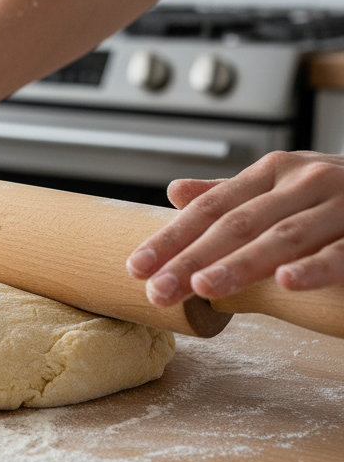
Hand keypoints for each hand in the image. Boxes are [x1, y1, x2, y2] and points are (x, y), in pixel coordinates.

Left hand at [126, 151, 343, 304]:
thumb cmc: (338, 195)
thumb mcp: (283, 186)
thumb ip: (231, 193)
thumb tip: (175, 191)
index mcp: (273, 172)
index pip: (211, 208)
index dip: (172, 236)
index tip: (137, 266)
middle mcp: (303, 182)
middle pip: (236, 224)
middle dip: (192, 258)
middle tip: (157, 289)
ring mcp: (340, 203)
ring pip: (282, 237)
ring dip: (241, 264)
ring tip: (203, 288)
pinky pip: (341, 252)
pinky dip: (314, 267)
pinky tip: (286, 283)